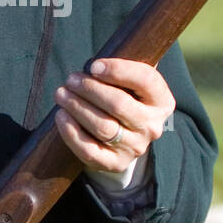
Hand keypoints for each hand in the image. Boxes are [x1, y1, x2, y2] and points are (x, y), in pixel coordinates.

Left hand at [53, 57, 174, 173]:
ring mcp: (135, 147)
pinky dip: (72, 133)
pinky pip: (90, 151)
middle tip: (71, 79)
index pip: (146, 80)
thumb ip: (123, 67)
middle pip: (119, 104)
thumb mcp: (131, 82)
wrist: (122, 140)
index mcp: (161, 101)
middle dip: (90, 88)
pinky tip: (61, 116)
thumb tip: (99, 59)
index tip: (93, 65)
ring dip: (77, 107)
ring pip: (103, 127)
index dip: (118, 70)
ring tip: (61, 93)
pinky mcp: (115, 163)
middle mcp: (152, 126)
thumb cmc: (123, 99)